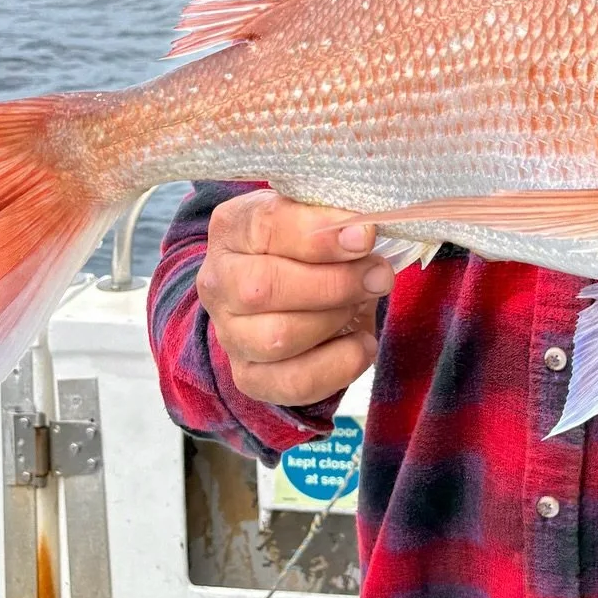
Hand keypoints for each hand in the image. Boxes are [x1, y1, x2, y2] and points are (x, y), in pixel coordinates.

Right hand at [196, 189, 390, 408]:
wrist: (296, 289)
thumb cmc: (309, 246)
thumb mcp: (317, 215)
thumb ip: (334, 216)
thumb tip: (364, 230)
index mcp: (232, 228)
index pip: (265, 226)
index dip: (319, 234)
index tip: (366, 236)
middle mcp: (219, 281)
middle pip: (263, 289)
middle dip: (333, 282)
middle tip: (378, 275)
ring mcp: (229, 334)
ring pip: (278, 338)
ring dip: (334, 320)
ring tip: (361, 303)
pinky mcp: (250, 377)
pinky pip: (294, 382)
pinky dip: (338, 365)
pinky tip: (362, 343)